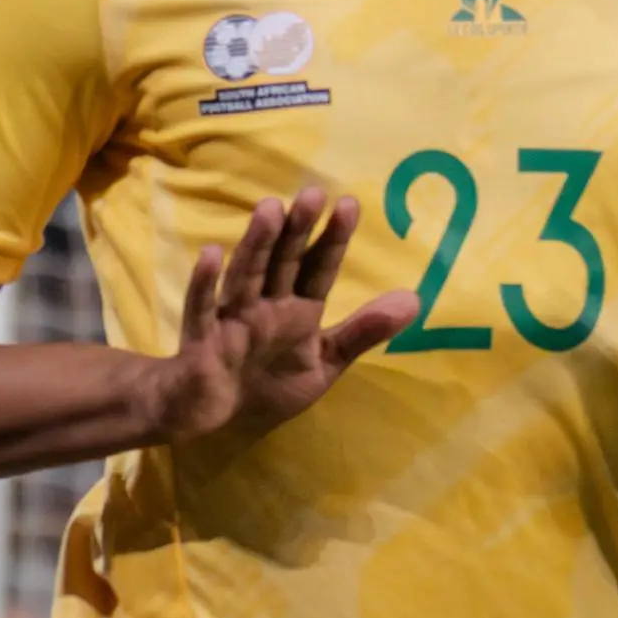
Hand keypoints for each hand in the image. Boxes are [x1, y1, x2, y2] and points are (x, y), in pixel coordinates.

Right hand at [143, 187, 415, 441]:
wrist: (220, 423)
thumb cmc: (271, 385)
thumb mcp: (326, 361)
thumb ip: (363, 332)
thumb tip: (416, 300)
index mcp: (298, 308)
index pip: (319, 268)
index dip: (333, 238)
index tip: (349, 205)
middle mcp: (266, 305)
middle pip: (283, 262)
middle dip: (297, 230)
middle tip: (311, 194)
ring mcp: (233, 319)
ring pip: (245, 275)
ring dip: (256, 244)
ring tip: (270, 210)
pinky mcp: (202, 341)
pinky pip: (201, 310)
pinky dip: (203, 284)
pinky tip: (209, 255)